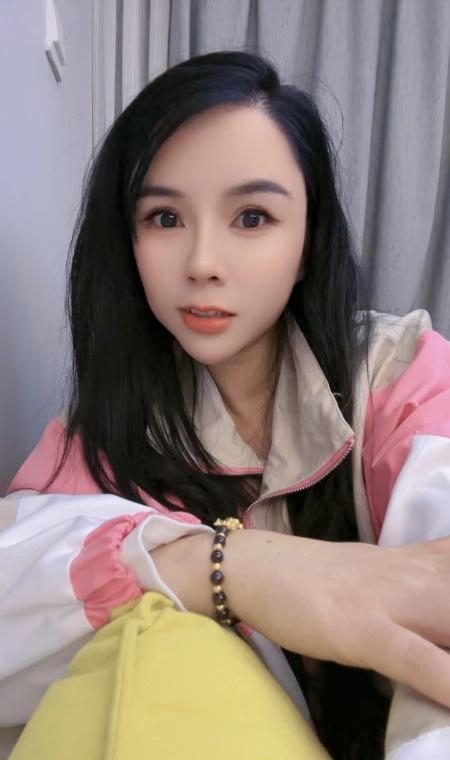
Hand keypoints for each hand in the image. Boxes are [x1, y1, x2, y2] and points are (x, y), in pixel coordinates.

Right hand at [226, 532, 449, 708]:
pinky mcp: (364, 631)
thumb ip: (422, 579)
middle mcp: (418, 576)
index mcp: (422, 562)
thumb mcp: (381, 571)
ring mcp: (393, 602)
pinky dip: (446, 681)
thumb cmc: (319, 577)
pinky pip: (418, 660)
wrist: (261, 568)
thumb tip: (439, 616)